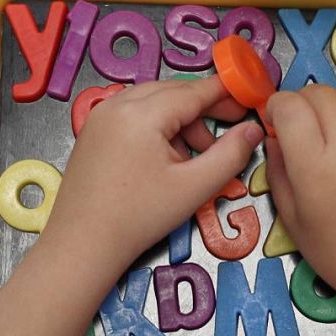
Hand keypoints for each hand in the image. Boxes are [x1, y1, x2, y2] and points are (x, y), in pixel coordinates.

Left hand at [41, 77, 264, 271]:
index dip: (226, 92)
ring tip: (196, 157)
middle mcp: (117, 104)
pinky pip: (133, 115)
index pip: (193, 91)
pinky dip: (157, 127)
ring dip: (181, 121)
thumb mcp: (194, 187)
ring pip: (153, 103)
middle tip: (232, 127)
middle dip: (204, 108)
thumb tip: (253, 129)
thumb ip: (230, 155)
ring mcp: (99, 116)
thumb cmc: (139, 218)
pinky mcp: (92, 132)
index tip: (250, 99)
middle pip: (172, 92)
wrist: (82, 245)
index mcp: (142, 113)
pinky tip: (167, 160)